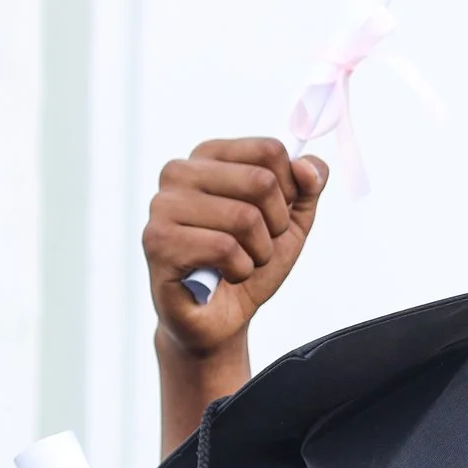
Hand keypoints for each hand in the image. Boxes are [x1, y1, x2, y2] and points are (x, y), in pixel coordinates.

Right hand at [142, 138, 327, 355]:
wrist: (220, 317)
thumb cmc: (249, 262)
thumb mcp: (290, 223)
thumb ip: (307, 187)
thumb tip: (309, 166)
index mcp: (209, 157)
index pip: (270, 151)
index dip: (290, 192)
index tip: (274, 216)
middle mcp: (179, 172)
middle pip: (262, 181)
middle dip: (275, 226)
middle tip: (257, 246)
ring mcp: (162, 205)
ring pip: (245, 217)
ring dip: (258, 252)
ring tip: (238, 262)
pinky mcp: (158, 241)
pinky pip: (224, 248)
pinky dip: (239, 270)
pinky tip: (221, 276)